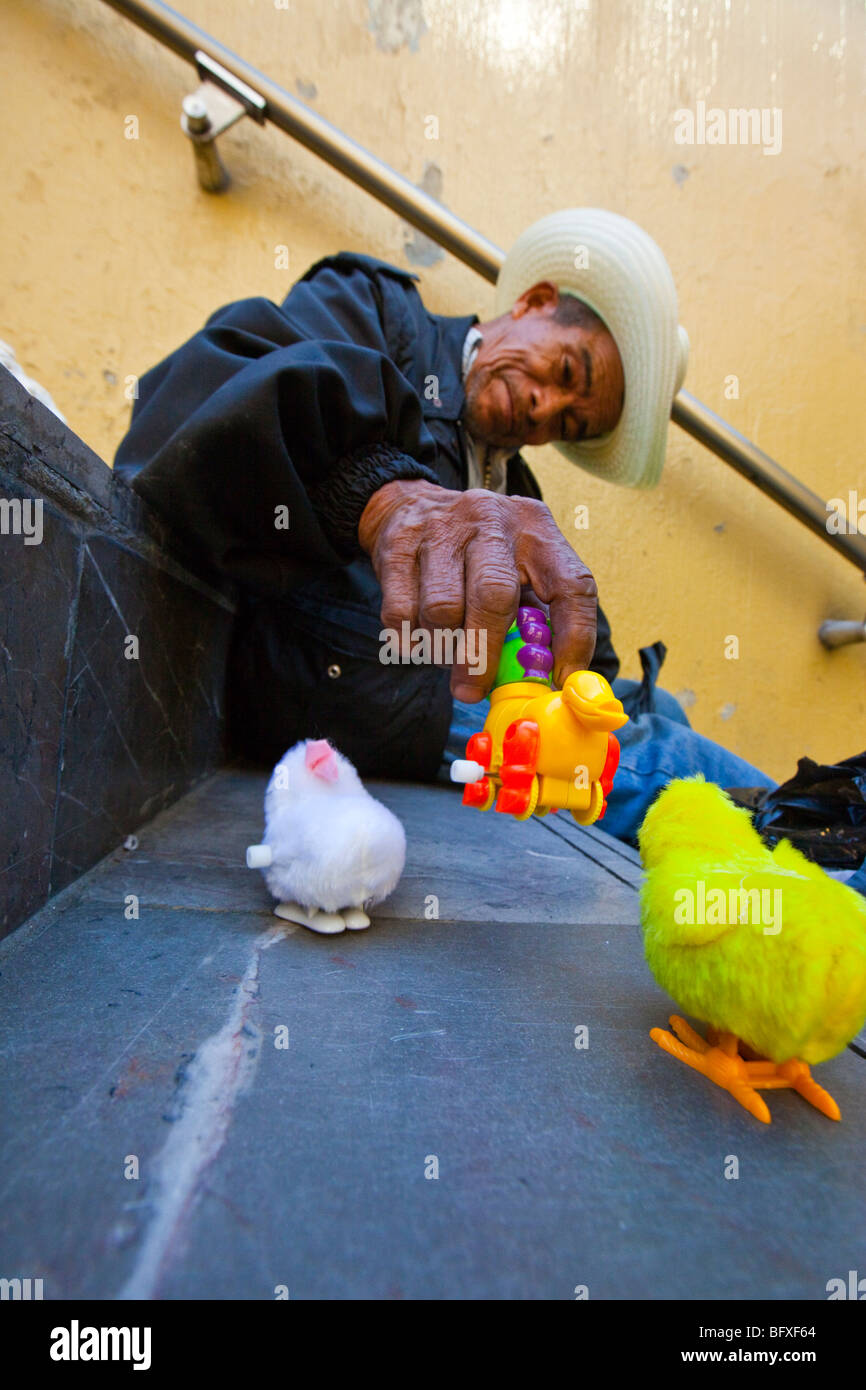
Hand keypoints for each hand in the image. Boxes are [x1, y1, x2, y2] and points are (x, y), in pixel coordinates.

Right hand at [358, 480, 597, 700]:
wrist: (412, 503)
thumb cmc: (478, 552)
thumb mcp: (517, 565)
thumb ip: (532, 612)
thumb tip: (543, 677)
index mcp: (536, 530)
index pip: (572, 585)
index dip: (574, 637)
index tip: (561, 677)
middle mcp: (492, 521)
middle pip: (494, 596)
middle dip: (484, 655)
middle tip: (474, 690)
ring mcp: (442, 529)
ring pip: (442, 608)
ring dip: (443, 647)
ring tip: (446, 654)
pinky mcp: (399, 544)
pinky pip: (401, 612)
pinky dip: (411, 639)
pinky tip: (419, 638)